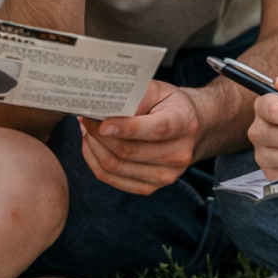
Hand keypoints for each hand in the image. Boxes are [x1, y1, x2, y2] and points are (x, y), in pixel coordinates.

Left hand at [81, 82, 201, 193]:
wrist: (191, 131)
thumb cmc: (169, 106)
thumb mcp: (159, 90)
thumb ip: (135, 95)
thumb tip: (104, 104)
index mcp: (184, 124)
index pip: (156, 129)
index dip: (127, 128)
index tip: (103, 123)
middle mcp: (178, 154)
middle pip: (129, 151)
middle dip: (100, 135)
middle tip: (86, 118)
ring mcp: (165, 175)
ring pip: (116, 166)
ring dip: (94, 147)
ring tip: (87, 129)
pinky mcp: (150, 187)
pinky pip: (112, 178)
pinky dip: (95, 161)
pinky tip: (93, 145)